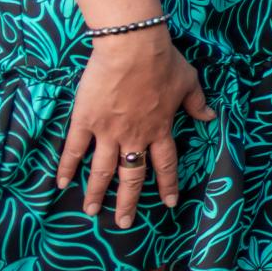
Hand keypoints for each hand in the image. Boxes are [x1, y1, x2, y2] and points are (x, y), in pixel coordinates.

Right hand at [57, 29, 214, 229]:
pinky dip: (67, 167)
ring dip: (96, 193)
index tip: (168, 203)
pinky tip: (61, 183)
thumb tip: (210, 116)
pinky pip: (74, 149)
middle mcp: (135, 136)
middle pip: (132, 175)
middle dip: (128, 201)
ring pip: (102, 170)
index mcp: (160, 129)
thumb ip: (197, 103)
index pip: (165, 164)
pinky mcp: (86, 120)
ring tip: (90, 212)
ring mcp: (109, 131)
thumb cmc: (163, 61)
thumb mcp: (188, 82)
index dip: (167, 184)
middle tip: (123, 223)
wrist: (133, 47)